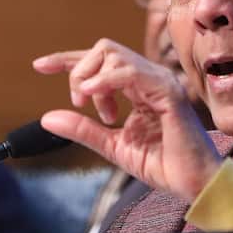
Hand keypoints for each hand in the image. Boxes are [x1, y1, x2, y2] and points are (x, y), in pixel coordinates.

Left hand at [33, 39, 221, 199]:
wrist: (193, 183)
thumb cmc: (163, 164)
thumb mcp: (113, 145)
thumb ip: (83, 129)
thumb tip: (46, 118)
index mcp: (139, 87)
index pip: (100, 61)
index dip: (68, 60)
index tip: (39, 66)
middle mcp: (150, 78)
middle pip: (103, 49)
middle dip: (79, 71)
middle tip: (79, 104)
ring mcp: (160, 81)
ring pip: (113, 54)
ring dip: (90, 78)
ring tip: (96, 110)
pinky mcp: (167, 92)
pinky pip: (129, 72)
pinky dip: (105, 81)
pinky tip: (91, 97)